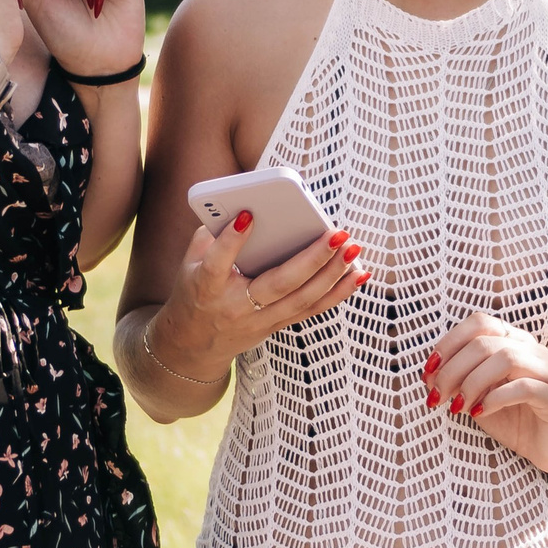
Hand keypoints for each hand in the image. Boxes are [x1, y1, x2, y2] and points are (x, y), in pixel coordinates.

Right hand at [143, 210, 369, 382]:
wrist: (193, 345)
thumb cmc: (194, 292)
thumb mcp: (189, 263)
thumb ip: (211, 234)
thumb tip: (241, 203)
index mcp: (207, 286)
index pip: (218, 263)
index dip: (232, 242)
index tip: (249, 214)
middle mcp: (236, 305)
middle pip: (278, 284)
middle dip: (311, 259)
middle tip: (336, 234)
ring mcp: (259, 319)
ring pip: (302, 300)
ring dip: (332, 275)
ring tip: (353, 249)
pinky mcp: (276, 325)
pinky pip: (312, 310)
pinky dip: (338, 293)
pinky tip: (358, 274)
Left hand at [423, 312, 547, 473]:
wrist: (547, 447)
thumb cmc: (512, 416)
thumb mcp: (477, 396)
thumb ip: (457, 381)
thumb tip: (428, 375)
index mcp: (512, 341)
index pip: (479, 323)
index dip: (449, 342)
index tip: (428, 370)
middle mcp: (531, 349)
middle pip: (486, 343)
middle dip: (453, 370)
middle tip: (437, 396)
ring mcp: (546, 371)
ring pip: (505, 358)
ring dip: (472, 382)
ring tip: (458, 407)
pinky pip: (523, 387)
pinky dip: (494, 398)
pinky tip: (479, 413)